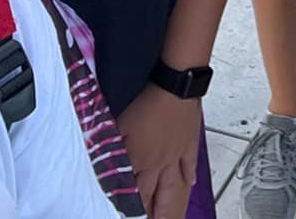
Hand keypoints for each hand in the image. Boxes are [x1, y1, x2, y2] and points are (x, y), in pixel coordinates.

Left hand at [117, 83, 202, 218]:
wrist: (175, 88)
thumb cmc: (147, 104)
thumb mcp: (121, 125)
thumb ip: (112, 146)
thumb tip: (105, 162)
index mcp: (140, 160)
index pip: (133, 192)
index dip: (130, 208)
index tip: (128, 216)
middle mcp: (159, 164)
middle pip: (154, 195)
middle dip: (150, 213)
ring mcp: (176, 156)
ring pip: (173, 187)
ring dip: (169, 204)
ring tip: (167, 217)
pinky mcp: (188, 145)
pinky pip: (189, 164)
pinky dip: (190, 176)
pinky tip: (191, 184)